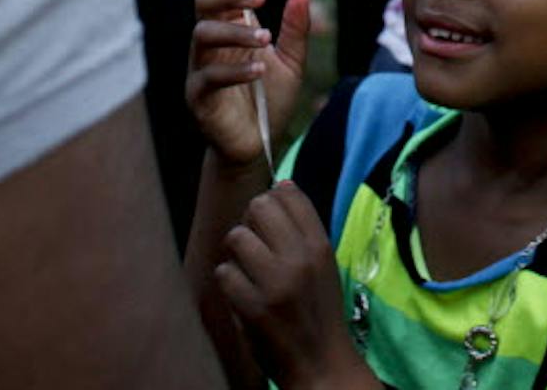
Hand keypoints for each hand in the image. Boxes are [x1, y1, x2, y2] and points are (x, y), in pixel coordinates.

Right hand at [187, 0, 311, 169]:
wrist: (259, 145)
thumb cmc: (270, 100)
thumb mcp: (292, 62)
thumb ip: (295, 29)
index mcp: (231, 29)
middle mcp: (211, 44)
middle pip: (203, 3)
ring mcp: (200, 68)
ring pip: (202, 35)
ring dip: (234, 31)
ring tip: (265, 39)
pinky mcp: (198, 96)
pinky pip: (208, 76)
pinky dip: (234, 71)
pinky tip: (259, 70)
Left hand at [217, 182, 368, 389]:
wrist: (319, 363)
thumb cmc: (317, 310)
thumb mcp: (322, 264)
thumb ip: (303, 227)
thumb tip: (281, 183)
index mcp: (319, 245)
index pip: (288, 192)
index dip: (272, 199)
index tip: (270, 220)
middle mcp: (300, 259)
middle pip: (258, 206)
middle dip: (250, 221)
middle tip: (254, 244)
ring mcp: (276, 284)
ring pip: (236, 236)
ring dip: (235, 253)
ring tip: (247, 270)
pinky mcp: (253, 308)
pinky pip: (224, 272)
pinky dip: (228, 282)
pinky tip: (241, 293)